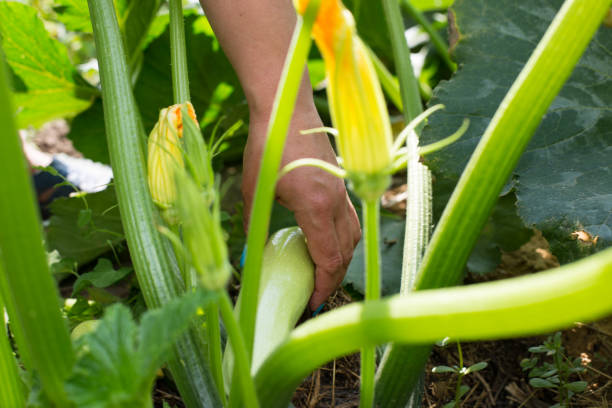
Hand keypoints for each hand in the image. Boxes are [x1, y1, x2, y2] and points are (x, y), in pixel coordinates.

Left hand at [242, 107, 360, 309]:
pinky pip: (350, 219)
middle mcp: (336, 201)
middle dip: (334, 278)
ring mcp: (343, 191)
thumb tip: (249, 258)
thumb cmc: (267, 144)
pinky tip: (327, 242)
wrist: (286, 108)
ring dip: (342, 258)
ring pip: (353, 236)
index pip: (329, 258)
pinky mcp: (342, 183)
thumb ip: (255, 225)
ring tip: (323, 273)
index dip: (324, 285)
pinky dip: (343, 238)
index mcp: (315, 206)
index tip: (314, 302)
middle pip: (346, 252)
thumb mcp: (255, 189)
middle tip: (317, 295)